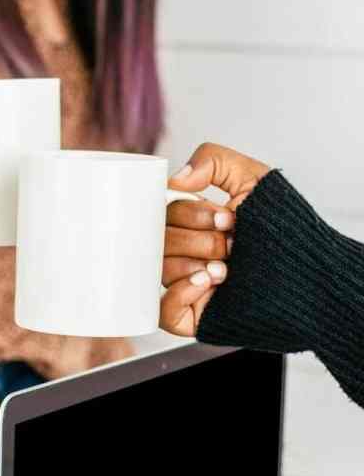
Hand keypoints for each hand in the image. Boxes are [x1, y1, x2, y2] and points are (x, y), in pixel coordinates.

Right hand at [160, 143, 270, 335]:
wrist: (313, 277)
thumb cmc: (288, 232)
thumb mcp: (254, 181)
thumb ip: (213, 160)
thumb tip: (175, 178)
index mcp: (197, 223)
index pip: (167, 212)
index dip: (193, 214)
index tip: (227, 217)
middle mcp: (190, 252)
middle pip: (162, 240)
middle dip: (202, 240)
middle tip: (232, 244)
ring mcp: (189, 284)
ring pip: (162, 270)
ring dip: (195, 264)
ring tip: (226, 268)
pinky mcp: (193, 314)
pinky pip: (163, 310)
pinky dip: (179, 293)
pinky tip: (206, 282)